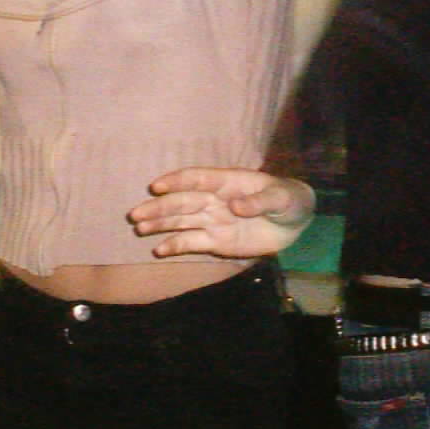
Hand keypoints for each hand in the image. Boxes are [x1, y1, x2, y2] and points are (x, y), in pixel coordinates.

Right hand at [130, 168, 314, 258]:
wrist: (293, 222)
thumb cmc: (286, 200)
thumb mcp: (280, 198)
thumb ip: (259, 201)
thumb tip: (235, 206)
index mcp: (227, 182)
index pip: (197, 178)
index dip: (177, 181)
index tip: (157, 187)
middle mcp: (214, 199)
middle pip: (182, 202)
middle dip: (159, 207)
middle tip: (136, 214)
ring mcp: (212, 220)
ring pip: (180, 221)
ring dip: (159, 224)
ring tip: (139, 228)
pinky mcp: (214, 240)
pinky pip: (191, 242)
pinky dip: (174, 245)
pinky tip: (158, 249)